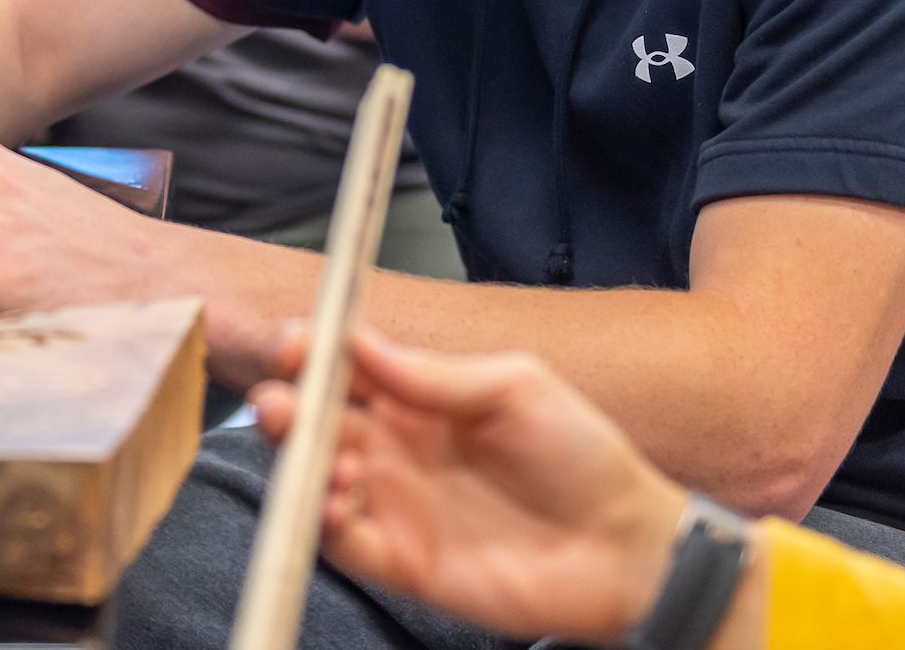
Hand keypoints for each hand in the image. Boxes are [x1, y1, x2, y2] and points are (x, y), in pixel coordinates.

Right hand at [250, 328, 685, 646]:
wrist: (623, 546)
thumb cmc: (582, 456)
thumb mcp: (515, 388)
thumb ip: (437, 374)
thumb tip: (361, 342)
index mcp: (422, 398)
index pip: (348, 369)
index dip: (314, 353)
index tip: (295, 344)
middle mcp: (398, 448)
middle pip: (319, 422)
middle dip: (289, 408)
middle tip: (281, 402)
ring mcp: (396, 505)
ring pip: (318, 480)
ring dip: (303, 466)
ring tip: (331, 460)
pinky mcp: (402, 563)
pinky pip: (342, 544)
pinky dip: (323, 523)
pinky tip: (336, 503)